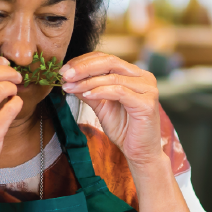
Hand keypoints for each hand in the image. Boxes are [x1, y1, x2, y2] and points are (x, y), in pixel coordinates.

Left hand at [60, 53, 161, 169]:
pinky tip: (86, 95)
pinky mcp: (147, 102)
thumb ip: (88, 91)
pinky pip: (119, 91)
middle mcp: (143, 76)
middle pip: (109, 62)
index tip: (63, 70)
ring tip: (69, 87)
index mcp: (133, 74)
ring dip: (87, 81)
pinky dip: (100, 91)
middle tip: (64, 75)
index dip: (83, 62)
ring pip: (112, 77)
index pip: (106, 58)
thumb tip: (68, 79)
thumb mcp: (101, 106)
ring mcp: (148, 88)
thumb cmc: (123, 129)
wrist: (139, 152)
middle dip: (83, 67)